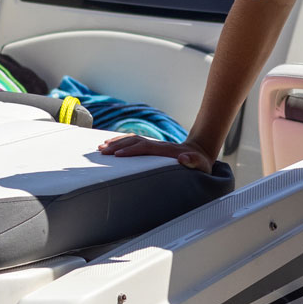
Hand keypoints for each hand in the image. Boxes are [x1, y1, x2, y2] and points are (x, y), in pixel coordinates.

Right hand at [98, 132, 215, 171]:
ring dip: (116, 143)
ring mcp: (153, 144)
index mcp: (166, 150)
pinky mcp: (150, 146)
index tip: (117, 156)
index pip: (145, 148)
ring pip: (131, 139)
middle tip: (102, 152)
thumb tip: (183, 158)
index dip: (131, 150)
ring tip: (101, 148)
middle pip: (134, 141)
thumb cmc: (199, 162)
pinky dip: (120, 142)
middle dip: (117, 146)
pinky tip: (110, 145)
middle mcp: (157, 145)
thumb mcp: (201, 164)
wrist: (199, 151)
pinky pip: (132, 141)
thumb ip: (193, 161)